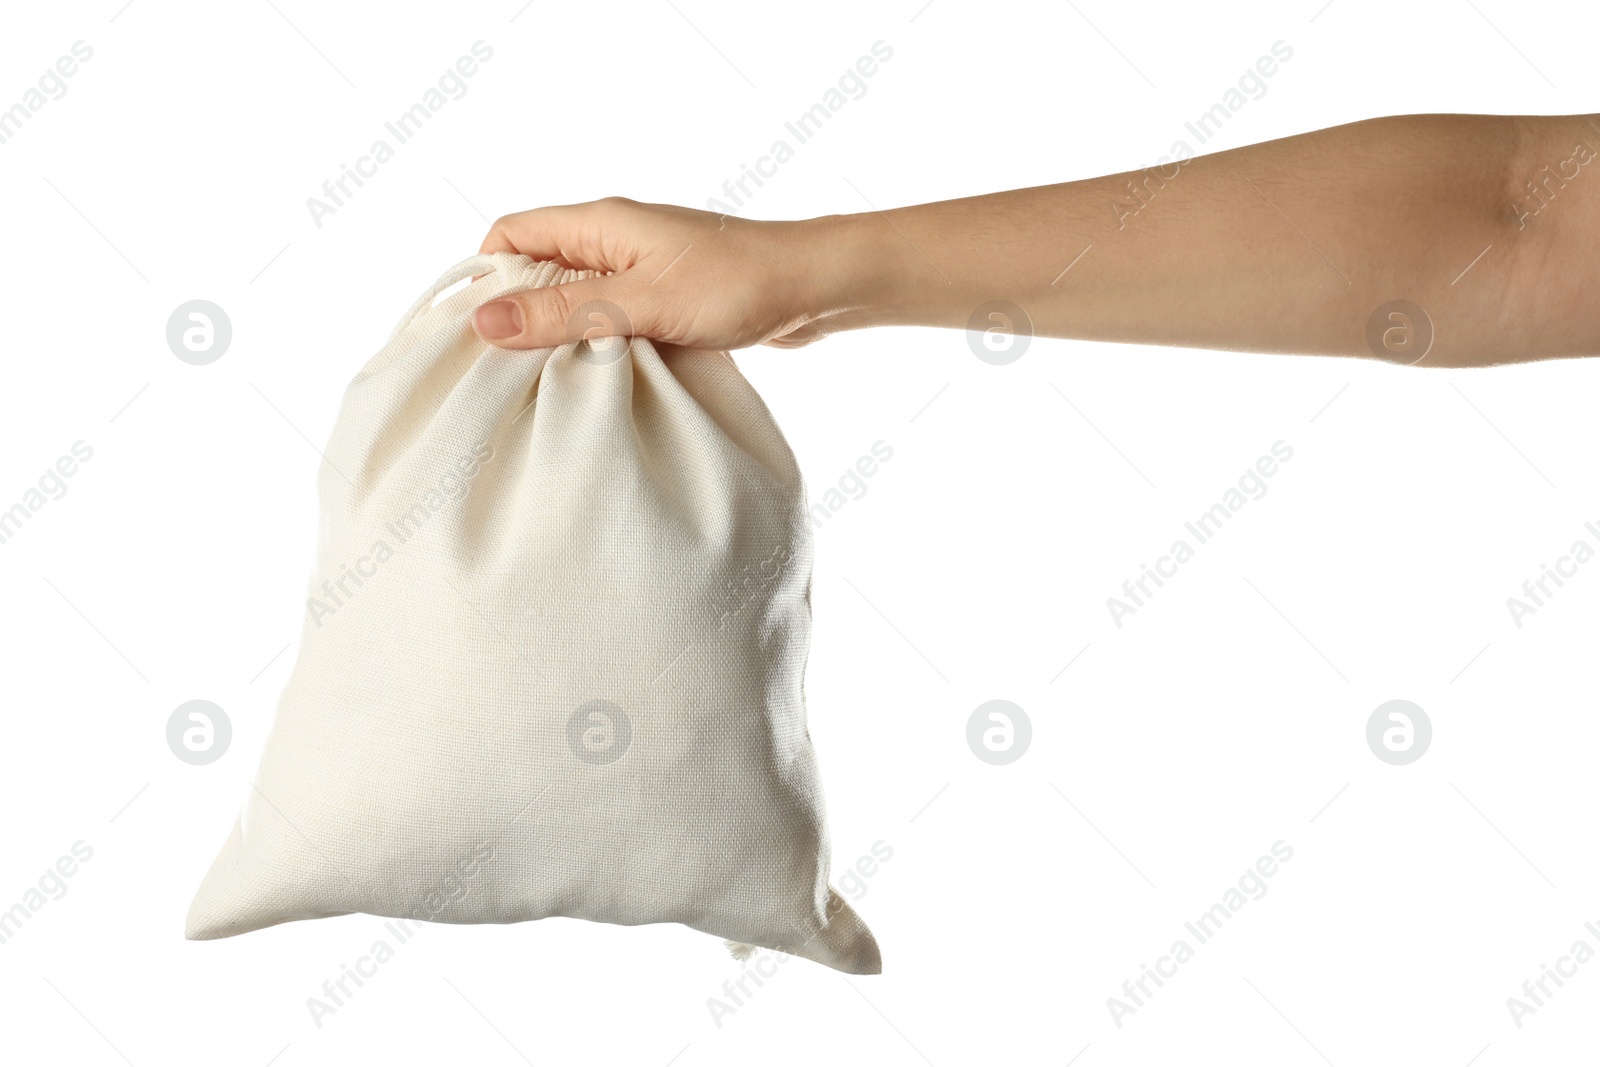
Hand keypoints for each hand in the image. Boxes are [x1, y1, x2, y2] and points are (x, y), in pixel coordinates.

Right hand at [471, 198, 865, 350]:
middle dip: (518, 316)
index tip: (472, 332)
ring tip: (543, 387)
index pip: (512, 236)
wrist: (815, 287)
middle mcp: (614, 241)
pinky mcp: (666, 302)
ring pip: (577, 302)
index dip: (484, 278)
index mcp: (598, 224)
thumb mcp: (639, 301)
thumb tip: (484, 321)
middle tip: (499, 372)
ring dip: (562, 338)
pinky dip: (600, 349)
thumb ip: (564, 312)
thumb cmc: (735, 282)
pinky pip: (614, 323)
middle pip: (539, 272)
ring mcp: (641, 272)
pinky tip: (597, 385)